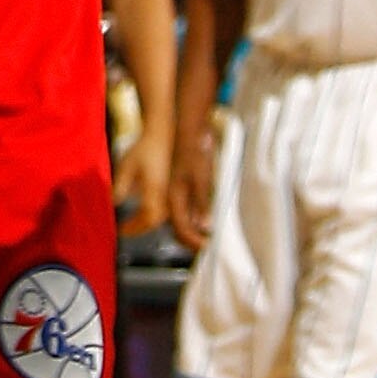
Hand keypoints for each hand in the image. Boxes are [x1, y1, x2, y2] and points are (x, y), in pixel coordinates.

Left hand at [113, 119, 168, 233]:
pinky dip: (151, 216)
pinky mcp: (172, 191)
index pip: (145, 218)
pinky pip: (163, 210)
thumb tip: (113, 205)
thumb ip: (120, 187)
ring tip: (131, 224)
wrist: (161, 136)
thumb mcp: (127, 167)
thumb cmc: (143, 149)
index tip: (119, 230)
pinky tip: (142, 213)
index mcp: (155, 190)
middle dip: (137, 228)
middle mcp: (166, 195)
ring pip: (160, 218)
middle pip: (153, 222)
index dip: (132, 228)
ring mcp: (171, 194)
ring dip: (145, 223)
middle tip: (124, 229)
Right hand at [166, 125, 218, 254]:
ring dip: (191, 230)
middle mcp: (170, 198)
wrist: (182, 129)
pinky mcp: (175, 187)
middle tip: (206, 247)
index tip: (207, 248)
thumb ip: (202, 202)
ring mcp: (172, 193)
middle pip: (178, 228)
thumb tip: (205, 224)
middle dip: (191, 240)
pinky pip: (181, 209)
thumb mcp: (201, 178)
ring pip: (180, 219)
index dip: (194, 242)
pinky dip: (191, 218)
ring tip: (204, 237)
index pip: (182, 229)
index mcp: (172, 198)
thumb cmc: (191, 151)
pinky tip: (200, 218)